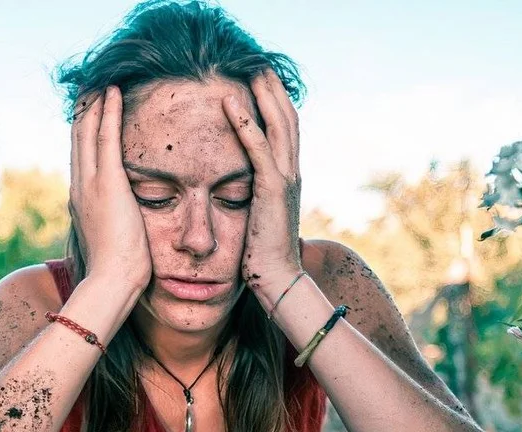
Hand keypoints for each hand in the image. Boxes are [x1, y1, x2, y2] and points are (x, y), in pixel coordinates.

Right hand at [69, 86, 152, 292]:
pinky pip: (107, 139)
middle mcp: (80, 186)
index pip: (82, 156)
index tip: (90, 110)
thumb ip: (113, 221)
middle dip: (85, 110)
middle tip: (91, 86)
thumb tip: (123, 218)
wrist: (111, 281)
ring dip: (96, 104)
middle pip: (79, 138)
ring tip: (101, 82)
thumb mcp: (112, 238)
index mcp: (81, 199)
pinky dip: (109, 113)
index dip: (84, 130)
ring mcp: (91, 183)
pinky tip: (114, 93)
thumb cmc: (117, 270)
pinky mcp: (107, 183)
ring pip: (89, 132)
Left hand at [222, 69, 303, 300]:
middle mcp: (291, 173)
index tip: (261, 80)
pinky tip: (230, 103)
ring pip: (278, 125)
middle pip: (286, 118)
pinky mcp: (272, 190)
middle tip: (259, 62)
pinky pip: (258, 148)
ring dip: (263, 95)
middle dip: (273, 89)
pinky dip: (245, 122)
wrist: (278, 279)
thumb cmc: (262, 255)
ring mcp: (285, 180)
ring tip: (250, 70)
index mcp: (287, 178)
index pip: (284, 130)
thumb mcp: (257, 217)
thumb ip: (253, 198)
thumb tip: (239, 191)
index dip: (275, 103)